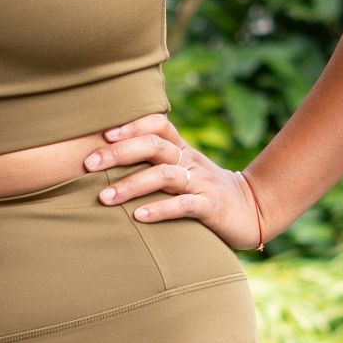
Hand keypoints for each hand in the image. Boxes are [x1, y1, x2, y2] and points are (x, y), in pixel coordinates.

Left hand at [81, 112, 267, 251]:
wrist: (253, 211)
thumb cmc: (205, 191)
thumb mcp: (183, 171)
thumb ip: (155, 163)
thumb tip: (108, 157)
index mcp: (182, 150)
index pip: (157, 126)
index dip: (131, 126)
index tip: (102, 134)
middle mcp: (190, 161)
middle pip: (154, 146)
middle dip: (119, 152)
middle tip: (89, 162)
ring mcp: (201, 183)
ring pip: (165, 175)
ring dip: (132, 185)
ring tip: (105, 197)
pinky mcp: (211, 207)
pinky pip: (184, 205)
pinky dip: (160, 209)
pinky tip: (138, 217)